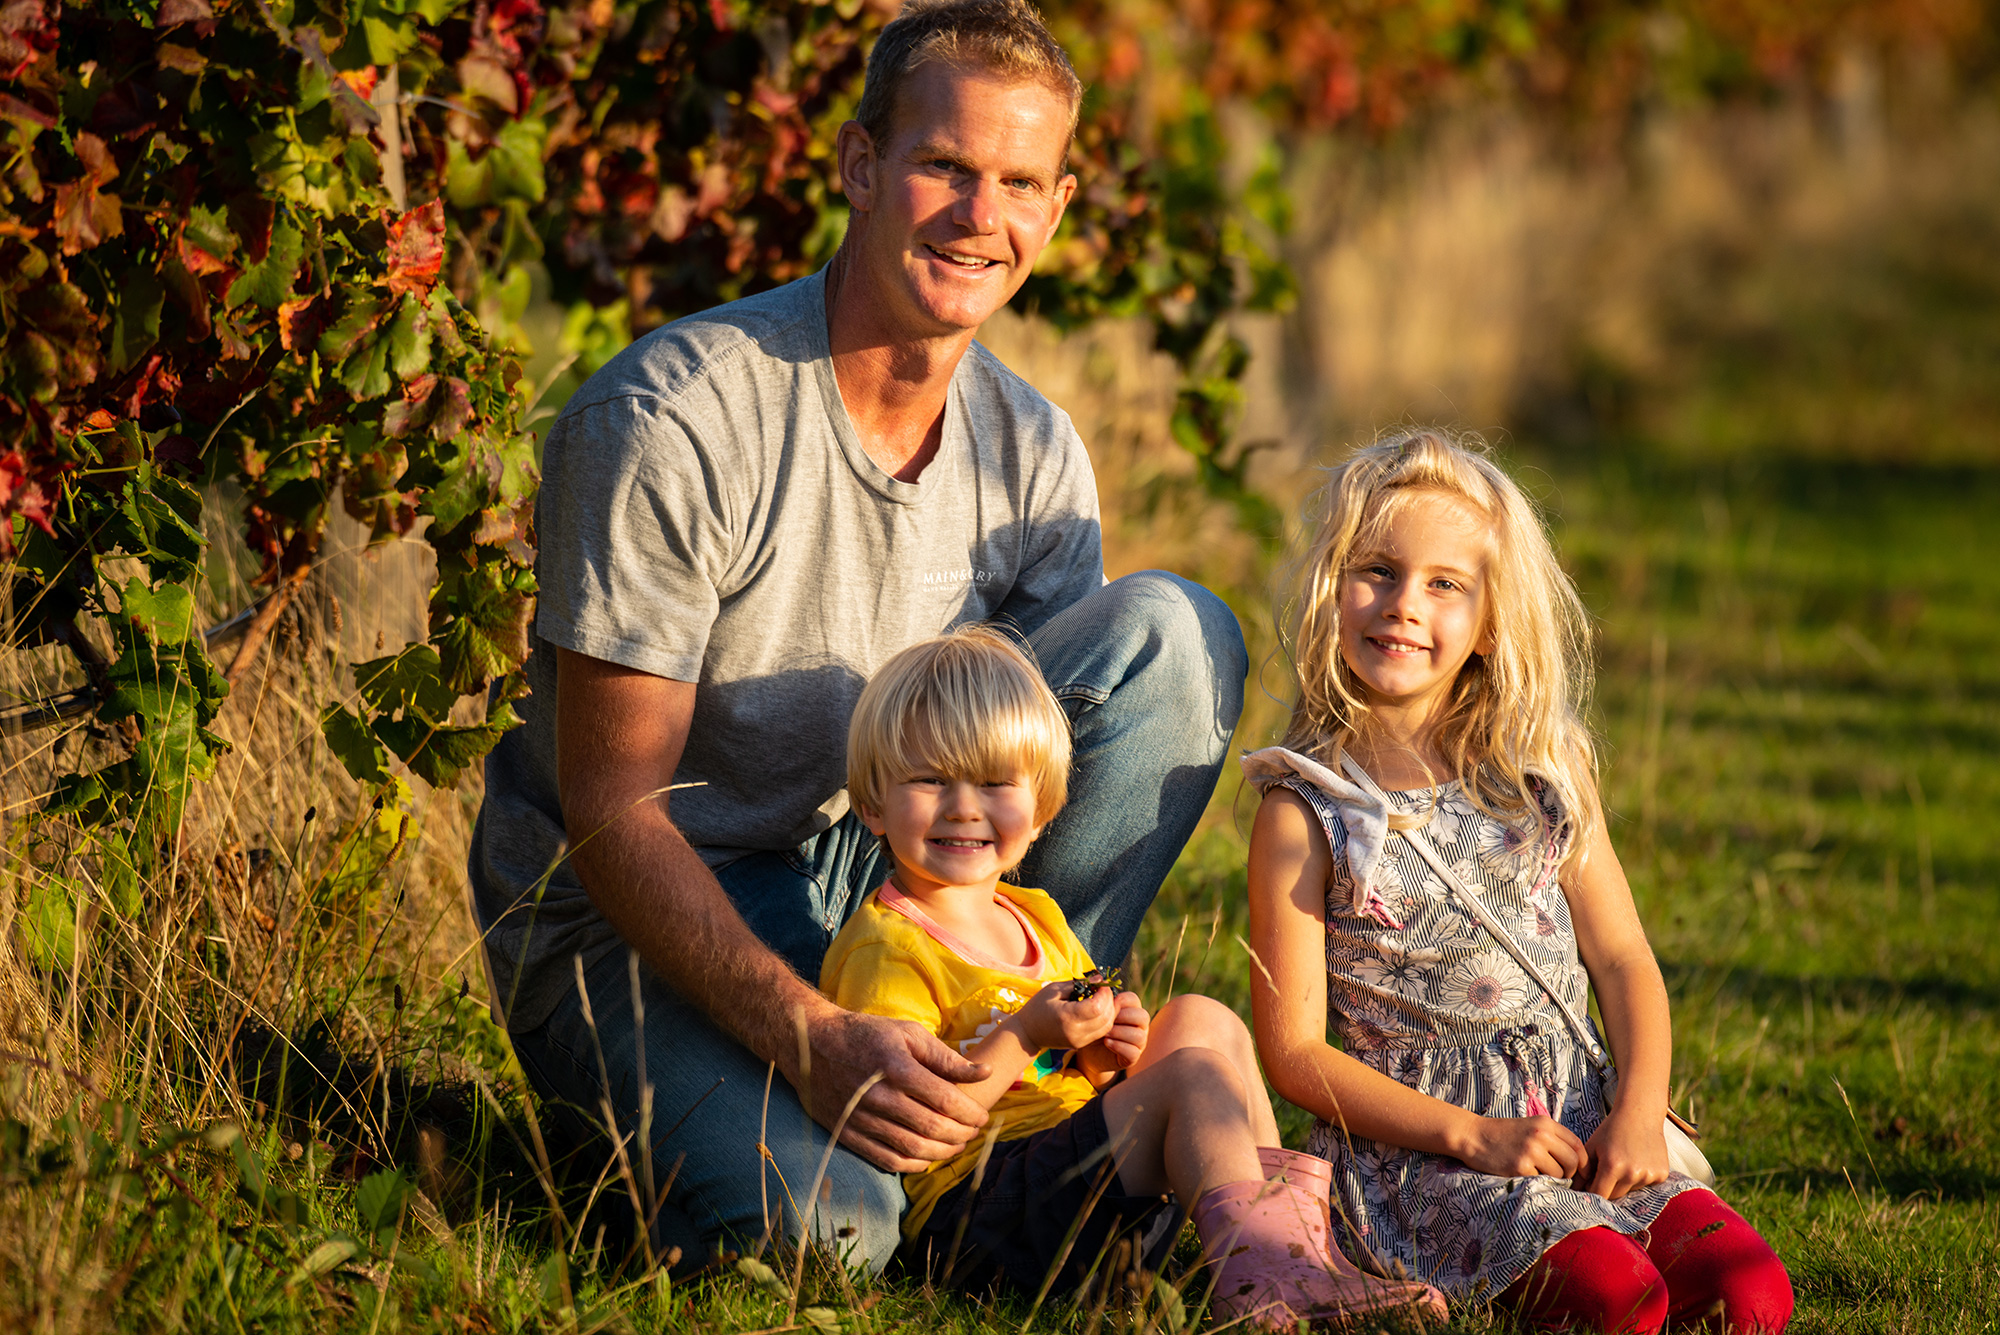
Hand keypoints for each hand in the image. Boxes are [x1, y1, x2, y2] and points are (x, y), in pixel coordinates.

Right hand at [798, 1006, 990, 1172]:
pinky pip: (886, 1159)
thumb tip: (984, 1072)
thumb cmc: (867, 1034)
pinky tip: (927, 1157)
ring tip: (955, 1146)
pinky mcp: (847, 1133)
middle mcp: (878, 1095)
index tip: (982, 1117)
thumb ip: (946, 1057)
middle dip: (961, 1135)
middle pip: (931, 1127)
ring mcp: (860, 1118)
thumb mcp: (908, 1034)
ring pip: (912, 1148)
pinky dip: (912, 1164)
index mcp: (896, 1067)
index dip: (970, 1113)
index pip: (945, 1100)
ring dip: (941, 1152)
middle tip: (972, 1133)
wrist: (811, 1043)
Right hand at [1014, 980, 1116, 1053]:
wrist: (1028, 1033)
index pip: (1097, 1007)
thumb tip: (1099, 979)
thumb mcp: (1054, 990)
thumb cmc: (1038, 1007)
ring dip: (1110, 1010)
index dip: (1104, 993)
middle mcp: (1076, 1032)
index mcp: (1067, 1017)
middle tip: (1103, 989)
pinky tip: (1100, 1008)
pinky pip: (1101, 1032)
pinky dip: (1105, 1019)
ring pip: (1107, 1026)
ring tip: (1103, 998)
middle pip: (1106, 1017)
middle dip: (1110, 1000)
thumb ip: (1078, 984)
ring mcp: (1079, 1041)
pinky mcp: (1081, 1044)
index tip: (1100, 984)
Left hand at [1075, 991, 1148, 1078]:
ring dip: (1120, 1033)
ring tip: (1104, 1034)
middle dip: (1124, 1017)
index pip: (1134, 999)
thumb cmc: (1092, 1026)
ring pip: (1139, 1035)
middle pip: (1143, 1016)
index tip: (1108, 1005)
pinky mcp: (1132, 1058)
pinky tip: (1106, 1043)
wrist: (1088, 1051)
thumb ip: (1096, 996)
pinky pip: (1133, 1052)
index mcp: (1131, 1009)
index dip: (1121, 1001)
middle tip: (1107, 1021)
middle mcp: (1139, 1025)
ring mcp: (1138, 1042)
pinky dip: (1119, 1046)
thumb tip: (1098, 980)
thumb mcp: (1093, 1011)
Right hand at [1452, 1114, 1588, 1179]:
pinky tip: (1523, 1174)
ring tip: (1536, 1173)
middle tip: (1559, 1177)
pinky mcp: (1520, 1167)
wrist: (1473, 1136)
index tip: (1581, 1172)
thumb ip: (1552, 1138)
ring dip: (1552, 1179)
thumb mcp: (1530, 1126)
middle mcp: (1540, 1135)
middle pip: (1572, 1161)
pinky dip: (1535, 1181)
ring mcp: (1530, 1151)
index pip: (1577, 1145)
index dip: (1583, 1162)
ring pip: (1559, 1174)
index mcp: (1545, 1123)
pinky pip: (1541, 1181)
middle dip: (1569, 1173)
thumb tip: (1577, 1162)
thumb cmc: (1503, 1134)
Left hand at [1577, 1107, 1669, 1199]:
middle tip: (1606, 1172)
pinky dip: (1640, 1179)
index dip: (1592, 1192)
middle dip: (1607, 1188)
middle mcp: (1632, 1173)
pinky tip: (1638, 1162)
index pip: (1600, 1194)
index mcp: (1612, 1166)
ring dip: (1624, 1184)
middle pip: (1615, 1195)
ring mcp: (1649, 1175)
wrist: (1640, 1114)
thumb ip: (1583, 1170)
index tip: (1589, 1187)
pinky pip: (1646, 1185)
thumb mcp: (1592, 1146)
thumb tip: (1576, 1189)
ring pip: (1631, 1191)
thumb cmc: (1612, 1129)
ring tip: (1624, 1162)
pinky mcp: (1661, 1175)